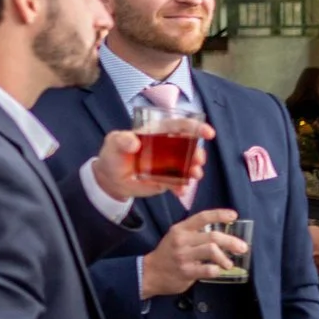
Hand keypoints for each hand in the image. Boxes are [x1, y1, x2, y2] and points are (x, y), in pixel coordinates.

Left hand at [92, 125, 213, 201]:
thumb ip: (121, 140)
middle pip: (189, 147)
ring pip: (188, 166)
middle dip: (198, 153)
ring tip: (195, 175)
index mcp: (157, 133)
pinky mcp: (167, 180)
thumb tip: (134, 142)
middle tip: (198, 160)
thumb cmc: (113, 154)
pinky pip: (179, 184)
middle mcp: (168, 147)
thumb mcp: (113, 143)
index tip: (208, 132)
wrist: (110, 177)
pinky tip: (180, 192)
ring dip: (195, 170)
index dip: (195, 127)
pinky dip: (182, 188)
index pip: (179, 126)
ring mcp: (169, 164)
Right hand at [141, 210, 242, 297]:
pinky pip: (208, 270)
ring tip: (228, 264)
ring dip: (225, 258)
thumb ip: (195, 234)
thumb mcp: (176, 238)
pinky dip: (216, 270)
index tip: (234, 216)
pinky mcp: (185, 271)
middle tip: (242, 247)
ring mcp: (183, 256)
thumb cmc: (168, 254)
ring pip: (211, 251)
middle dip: (231, 241)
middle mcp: (181, 240)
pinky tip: (216, 271)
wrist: (150, 273)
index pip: (202, 217)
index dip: (219, 214)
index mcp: (180, 229)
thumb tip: (222, 236)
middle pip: (212, 237)